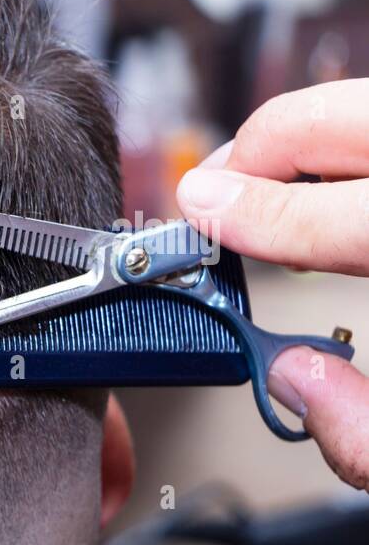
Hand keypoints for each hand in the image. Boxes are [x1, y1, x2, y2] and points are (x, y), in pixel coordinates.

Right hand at [177, 79, 368, 488]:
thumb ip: (362, 436)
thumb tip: (297, 381)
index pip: (324, 211)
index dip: (239, 210)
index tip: (192, 213)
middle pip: (341, 118)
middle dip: (260, 148)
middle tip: (211, 192)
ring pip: (366, 108)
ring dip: (306, 144)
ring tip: (266, 191)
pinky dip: (349, 149)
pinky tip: (336, 192)